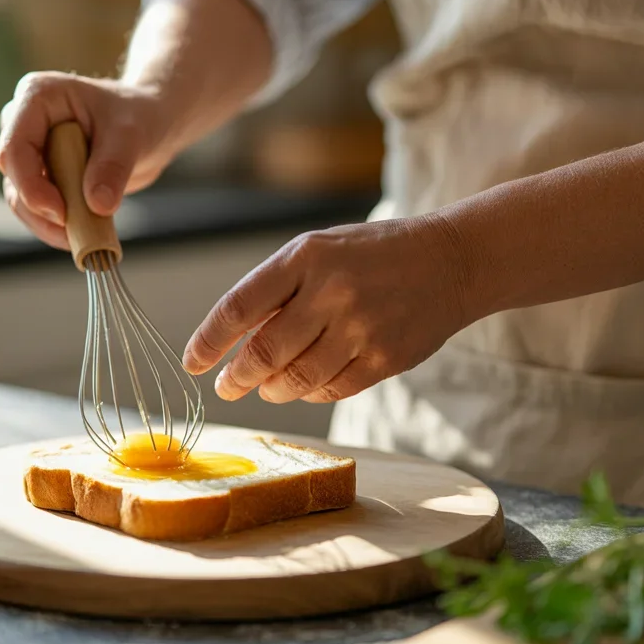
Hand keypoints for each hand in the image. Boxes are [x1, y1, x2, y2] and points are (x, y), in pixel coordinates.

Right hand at [0, 72, 175, 249]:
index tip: (62, 214)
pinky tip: (84, 234)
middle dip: (41, 210)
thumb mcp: (131, 135)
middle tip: (78, 232)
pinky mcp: (41, 177)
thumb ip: (114, 166)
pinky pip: (38, 209)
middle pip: (15, 177)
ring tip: (88, 236)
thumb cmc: (138, 115)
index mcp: (37, 98)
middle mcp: (24, 123)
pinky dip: (57, 227)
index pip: (15, 148)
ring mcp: (31, 152)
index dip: (32, 186)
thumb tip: (98, 205)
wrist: (149, 125)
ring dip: (48, 225)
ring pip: (21, 199)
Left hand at [183, 217, 474, 402]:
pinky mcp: (384, 359)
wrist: (451, 261)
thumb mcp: (319, 251)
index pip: (238, 307)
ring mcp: (360, 328)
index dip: (208, 341)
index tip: (192, 363)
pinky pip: (331, 390)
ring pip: (295, 380)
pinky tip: (307, 384)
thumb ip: (276, 290)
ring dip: (272, 390)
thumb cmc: (371, 256)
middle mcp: (331, 291)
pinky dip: (310, 392)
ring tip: (267, 386)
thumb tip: (228, 342)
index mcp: (305, 257)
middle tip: (227, 386)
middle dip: (235, 378)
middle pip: (263, 354)